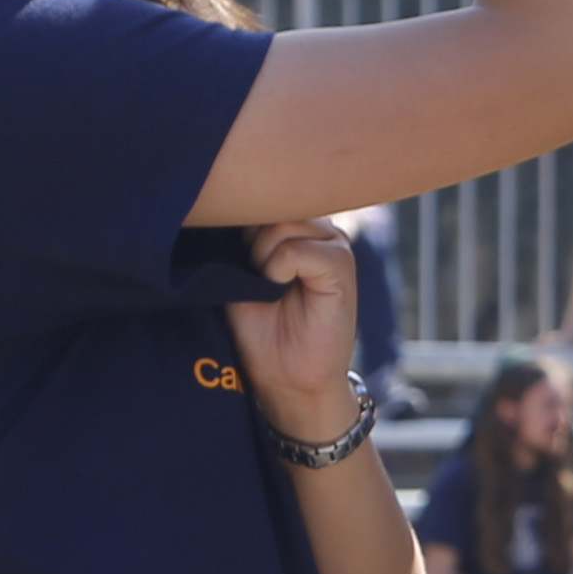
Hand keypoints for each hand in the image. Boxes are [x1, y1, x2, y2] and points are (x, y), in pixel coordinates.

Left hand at [226, 217, 363, 423]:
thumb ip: (243, 237)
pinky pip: (302, 248)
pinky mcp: (342, 269)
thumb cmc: (261, 332)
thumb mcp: (240, 275)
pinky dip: (279, 267)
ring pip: (285, 221)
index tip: (236, 255)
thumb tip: (231, 201)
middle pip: (273, 204)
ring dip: (262, 254)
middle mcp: (318, 231)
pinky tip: (278, 288)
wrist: (286, 379)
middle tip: (251, 275)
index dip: (241, 218)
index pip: (264, 195)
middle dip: (249, 238)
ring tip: (266, 285)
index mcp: (296, 228)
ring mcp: (334, 247)